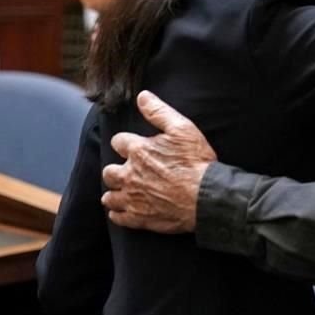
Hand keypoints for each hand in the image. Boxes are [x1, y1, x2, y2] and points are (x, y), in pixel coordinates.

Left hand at [101, 91, 216, 232]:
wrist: (205, 197)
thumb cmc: (196, 162)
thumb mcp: (182, 129)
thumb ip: (159, 111)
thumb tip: (143, 96)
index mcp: (138, 151)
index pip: (118, 141)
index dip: (127, 143)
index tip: (135, 146)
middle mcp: (129, 174)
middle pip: (108, 171)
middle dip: (117, 169)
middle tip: (130, 170)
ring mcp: (132, 198)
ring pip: (109, 196)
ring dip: (115, 192)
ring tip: (126, 190)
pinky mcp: (138, 217)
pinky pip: (118, 217)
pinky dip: (119, 213)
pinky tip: (127, 210)